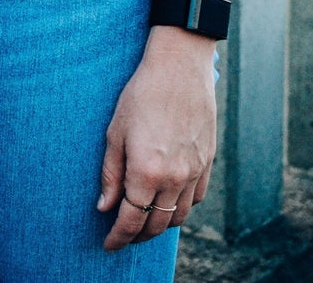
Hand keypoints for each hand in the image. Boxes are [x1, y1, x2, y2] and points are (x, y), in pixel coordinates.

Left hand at [96, 27, 215, 249]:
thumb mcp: (115, 131)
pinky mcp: (208, 162)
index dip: (118, 237)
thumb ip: (111, 173)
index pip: (131, 220)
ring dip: (160, 226)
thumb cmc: (141, 94)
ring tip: (144, 223)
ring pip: (178, 216)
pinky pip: (195, 199)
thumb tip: (104, 207)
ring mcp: (194, 172)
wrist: (179, 68)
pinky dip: (180, 208)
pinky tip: (168, 202)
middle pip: (156, 225)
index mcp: (146, 172)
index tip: (109, 244)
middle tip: (123, 236)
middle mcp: (174, 179)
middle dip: (137, 236)